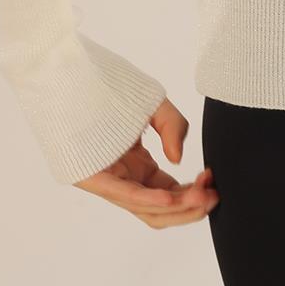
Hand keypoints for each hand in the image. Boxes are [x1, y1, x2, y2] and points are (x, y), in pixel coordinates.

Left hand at [73, 95, 219, 227]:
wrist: (69, 74)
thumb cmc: (108, 89)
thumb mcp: (153, 105)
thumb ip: (174, 126)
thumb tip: (178, 159)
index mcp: (137, 168)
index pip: (170, 193)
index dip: (193, 192)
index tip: (212, 178)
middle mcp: (124, 179)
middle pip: (160, 211)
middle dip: (190, 208)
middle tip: (214, 196)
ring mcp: (109, 182)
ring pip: (145, 210)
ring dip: (177, 207)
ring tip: (202, 198)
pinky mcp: (92, 177)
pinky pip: (124, 194)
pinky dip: (148, 200)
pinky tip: (170, 198)